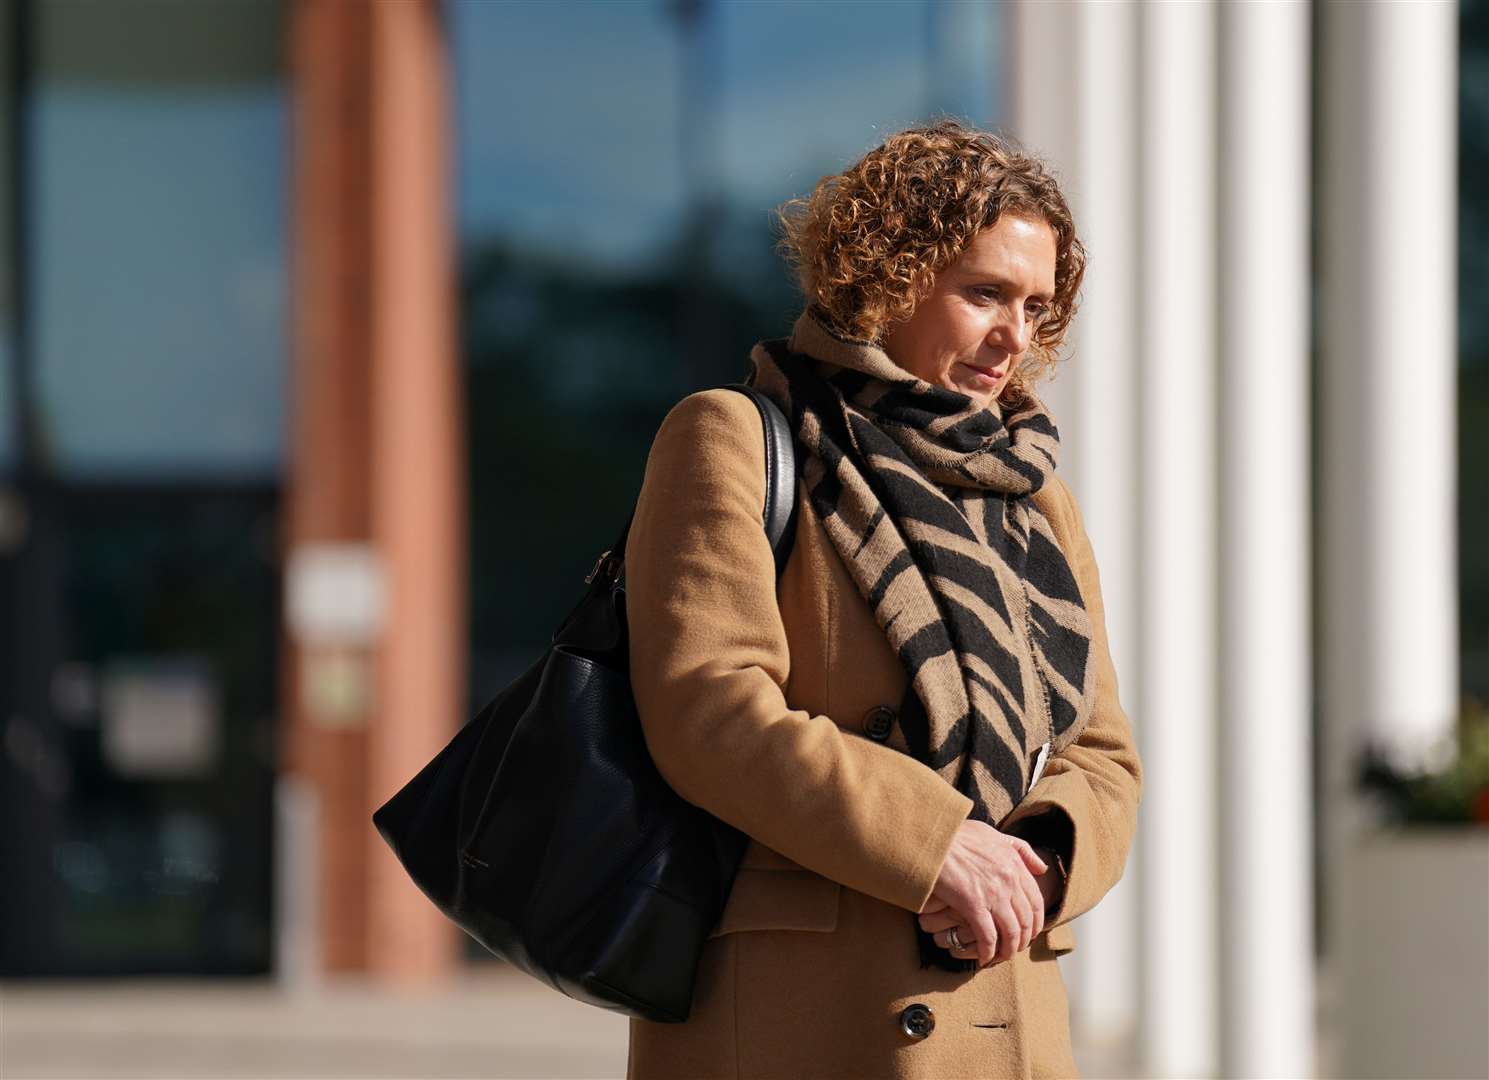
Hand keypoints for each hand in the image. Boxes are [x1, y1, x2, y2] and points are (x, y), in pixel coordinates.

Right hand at [917, 820, 1046, 965]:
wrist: (933, 838)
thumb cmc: (959, 835)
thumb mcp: (995, 835)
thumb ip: (1021, 850)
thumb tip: (1042, 868)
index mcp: (1015, 865)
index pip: (1037, 901)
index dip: (1035, 922)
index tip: (1029, 932)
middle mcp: (1009, 881)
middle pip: (1026, 921)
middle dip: (1023, 940)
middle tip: (1015, 948)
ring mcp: (992, 894)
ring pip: (1011, 933)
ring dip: (1008, 950)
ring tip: (1000, 957)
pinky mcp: (973, 905)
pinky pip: (987, 937)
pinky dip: (988, 951)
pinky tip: (984, 958)